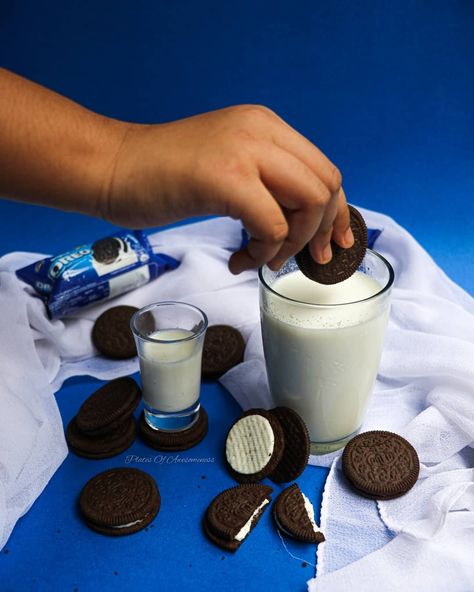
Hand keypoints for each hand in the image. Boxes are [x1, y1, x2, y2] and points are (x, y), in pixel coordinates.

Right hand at [104, 105, 353, 273]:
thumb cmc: (161, 175)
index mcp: (264, 125)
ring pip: (308, 204)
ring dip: (291, 244)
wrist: (110, 167)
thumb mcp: (227, 165)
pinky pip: (272, 226)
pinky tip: (239, 259)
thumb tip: (303, 219)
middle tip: (304, 259)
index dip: (336, 211)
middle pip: (326, 185)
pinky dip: (263, 253)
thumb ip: (265, 180)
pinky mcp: (225, 178)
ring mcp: (244, 150)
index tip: (331, 242)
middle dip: (321, 231)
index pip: (323, 169)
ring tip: (261, 258)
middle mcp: (261, 129)